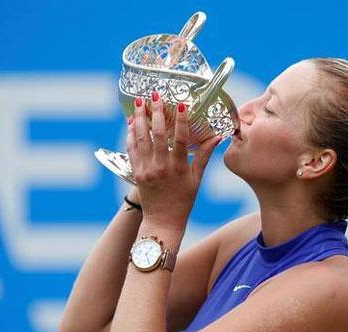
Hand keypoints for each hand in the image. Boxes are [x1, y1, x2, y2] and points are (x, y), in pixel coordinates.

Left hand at [126, 92, 221, 228]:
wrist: (163, 221)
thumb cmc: (183, 200)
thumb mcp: (196, 178)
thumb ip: (204, 156)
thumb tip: (217, 137)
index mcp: (178, 167)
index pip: (180, 139)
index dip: (181, 120)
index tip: (182, 104)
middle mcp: (161, 167)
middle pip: (157, 134)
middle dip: (155, 112)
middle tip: (155, 95)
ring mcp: (146, 169)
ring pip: (141, 139)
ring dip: (140, 118)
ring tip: (140, 102)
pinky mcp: (136, 172)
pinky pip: (131, 150)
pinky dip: (131, 134)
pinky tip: (132, 122)